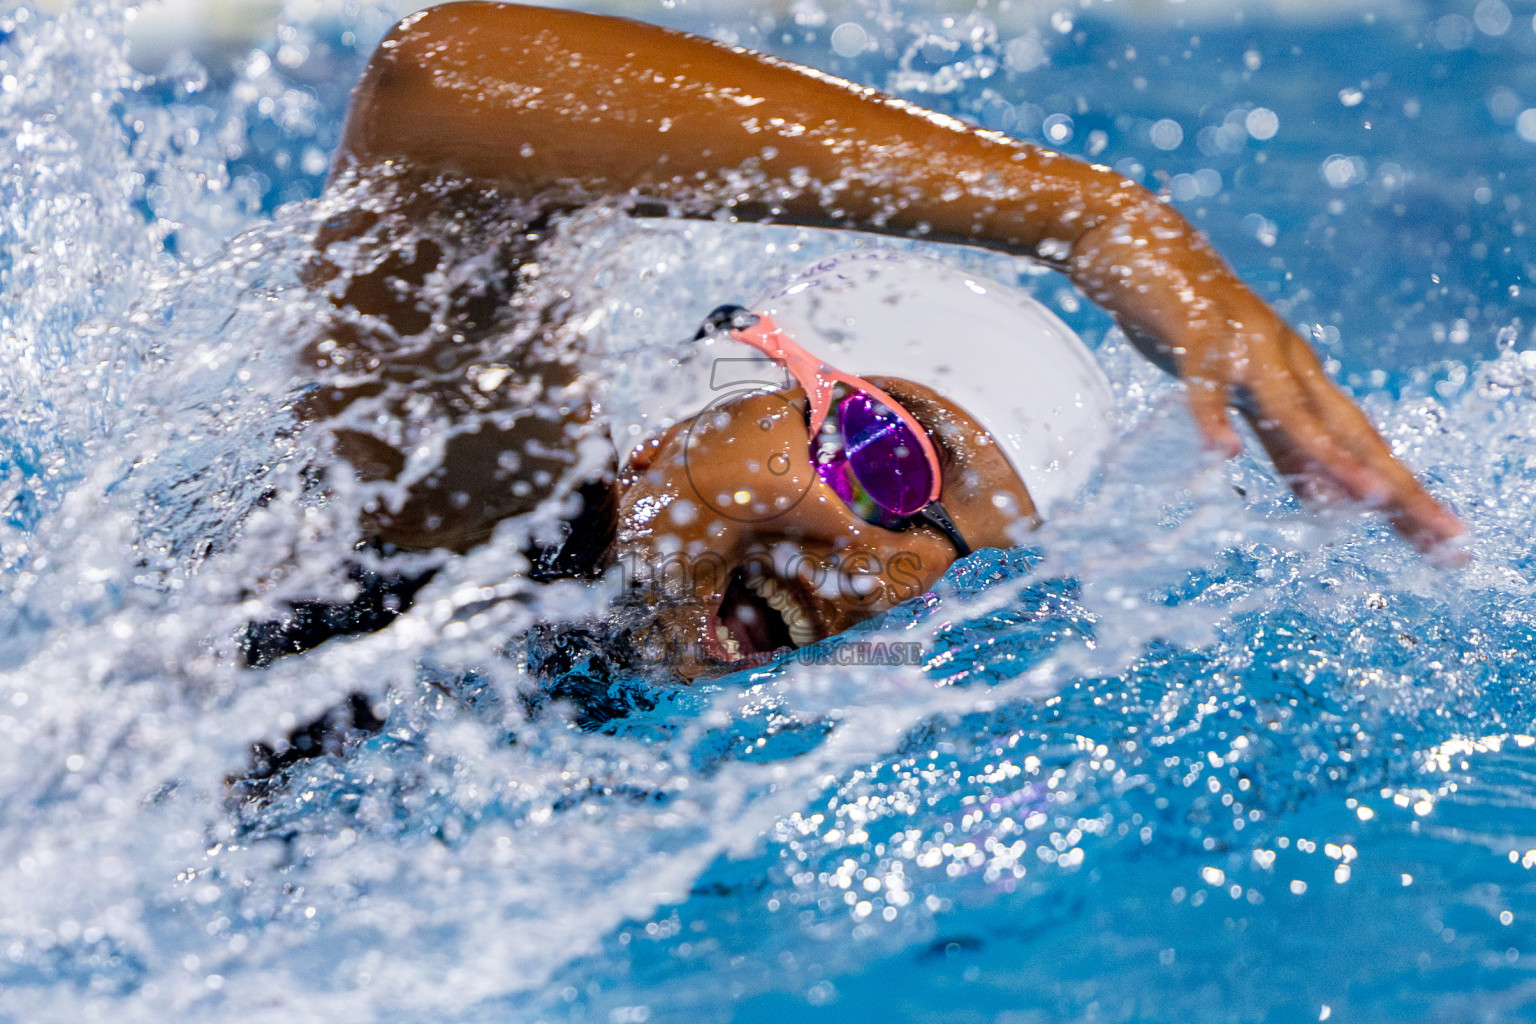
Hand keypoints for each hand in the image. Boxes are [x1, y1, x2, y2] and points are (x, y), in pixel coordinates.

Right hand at [1151, 286, 1466, 561]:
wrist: (1140, 241)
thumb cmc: (1192, 325)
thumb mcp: (1245, 392)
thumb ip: (1282, 439)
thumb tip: (1321, 500)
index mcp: (1303, 381)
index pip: (1365, 447)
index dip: (1405, 495)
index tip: (1446, 545)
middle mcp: (1289, 362)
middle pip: (1351, 432)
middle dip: (1397, 487)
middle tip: (1443, 536)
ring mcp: (1246, 344)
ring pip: (1291, 407)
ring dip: (1328, 452)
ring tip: (1364, 498)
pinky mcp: (1194, 329)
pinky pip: (1205, 380)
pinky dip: (1213, 417)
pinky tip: (1221, 452)